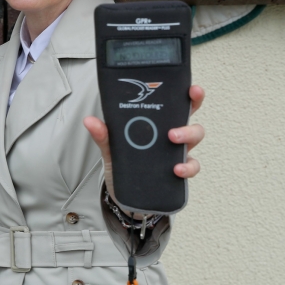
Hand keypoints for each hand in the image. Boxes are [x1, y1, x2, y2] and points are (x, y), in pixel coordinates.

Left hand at [83, 85, 205, 205]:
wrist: (123, 195)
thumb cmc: (121, 165)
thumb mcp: (110, 148)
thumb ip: (103, 135)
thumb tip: (89, 121)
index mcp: (157, 124)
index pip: (176, 105)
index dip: (190, 96)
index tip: (193, 89)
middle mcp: (170, 136)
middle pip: (191, 121)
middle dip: (189, 119)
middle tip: (172, 130)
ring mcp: (176, 154)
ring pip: (194, 141)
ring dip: (187, 138)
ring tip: (172, 140)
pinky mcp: (178, 172)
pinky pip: (191, 166)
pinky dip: (188, 167)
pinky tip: (177, 170)